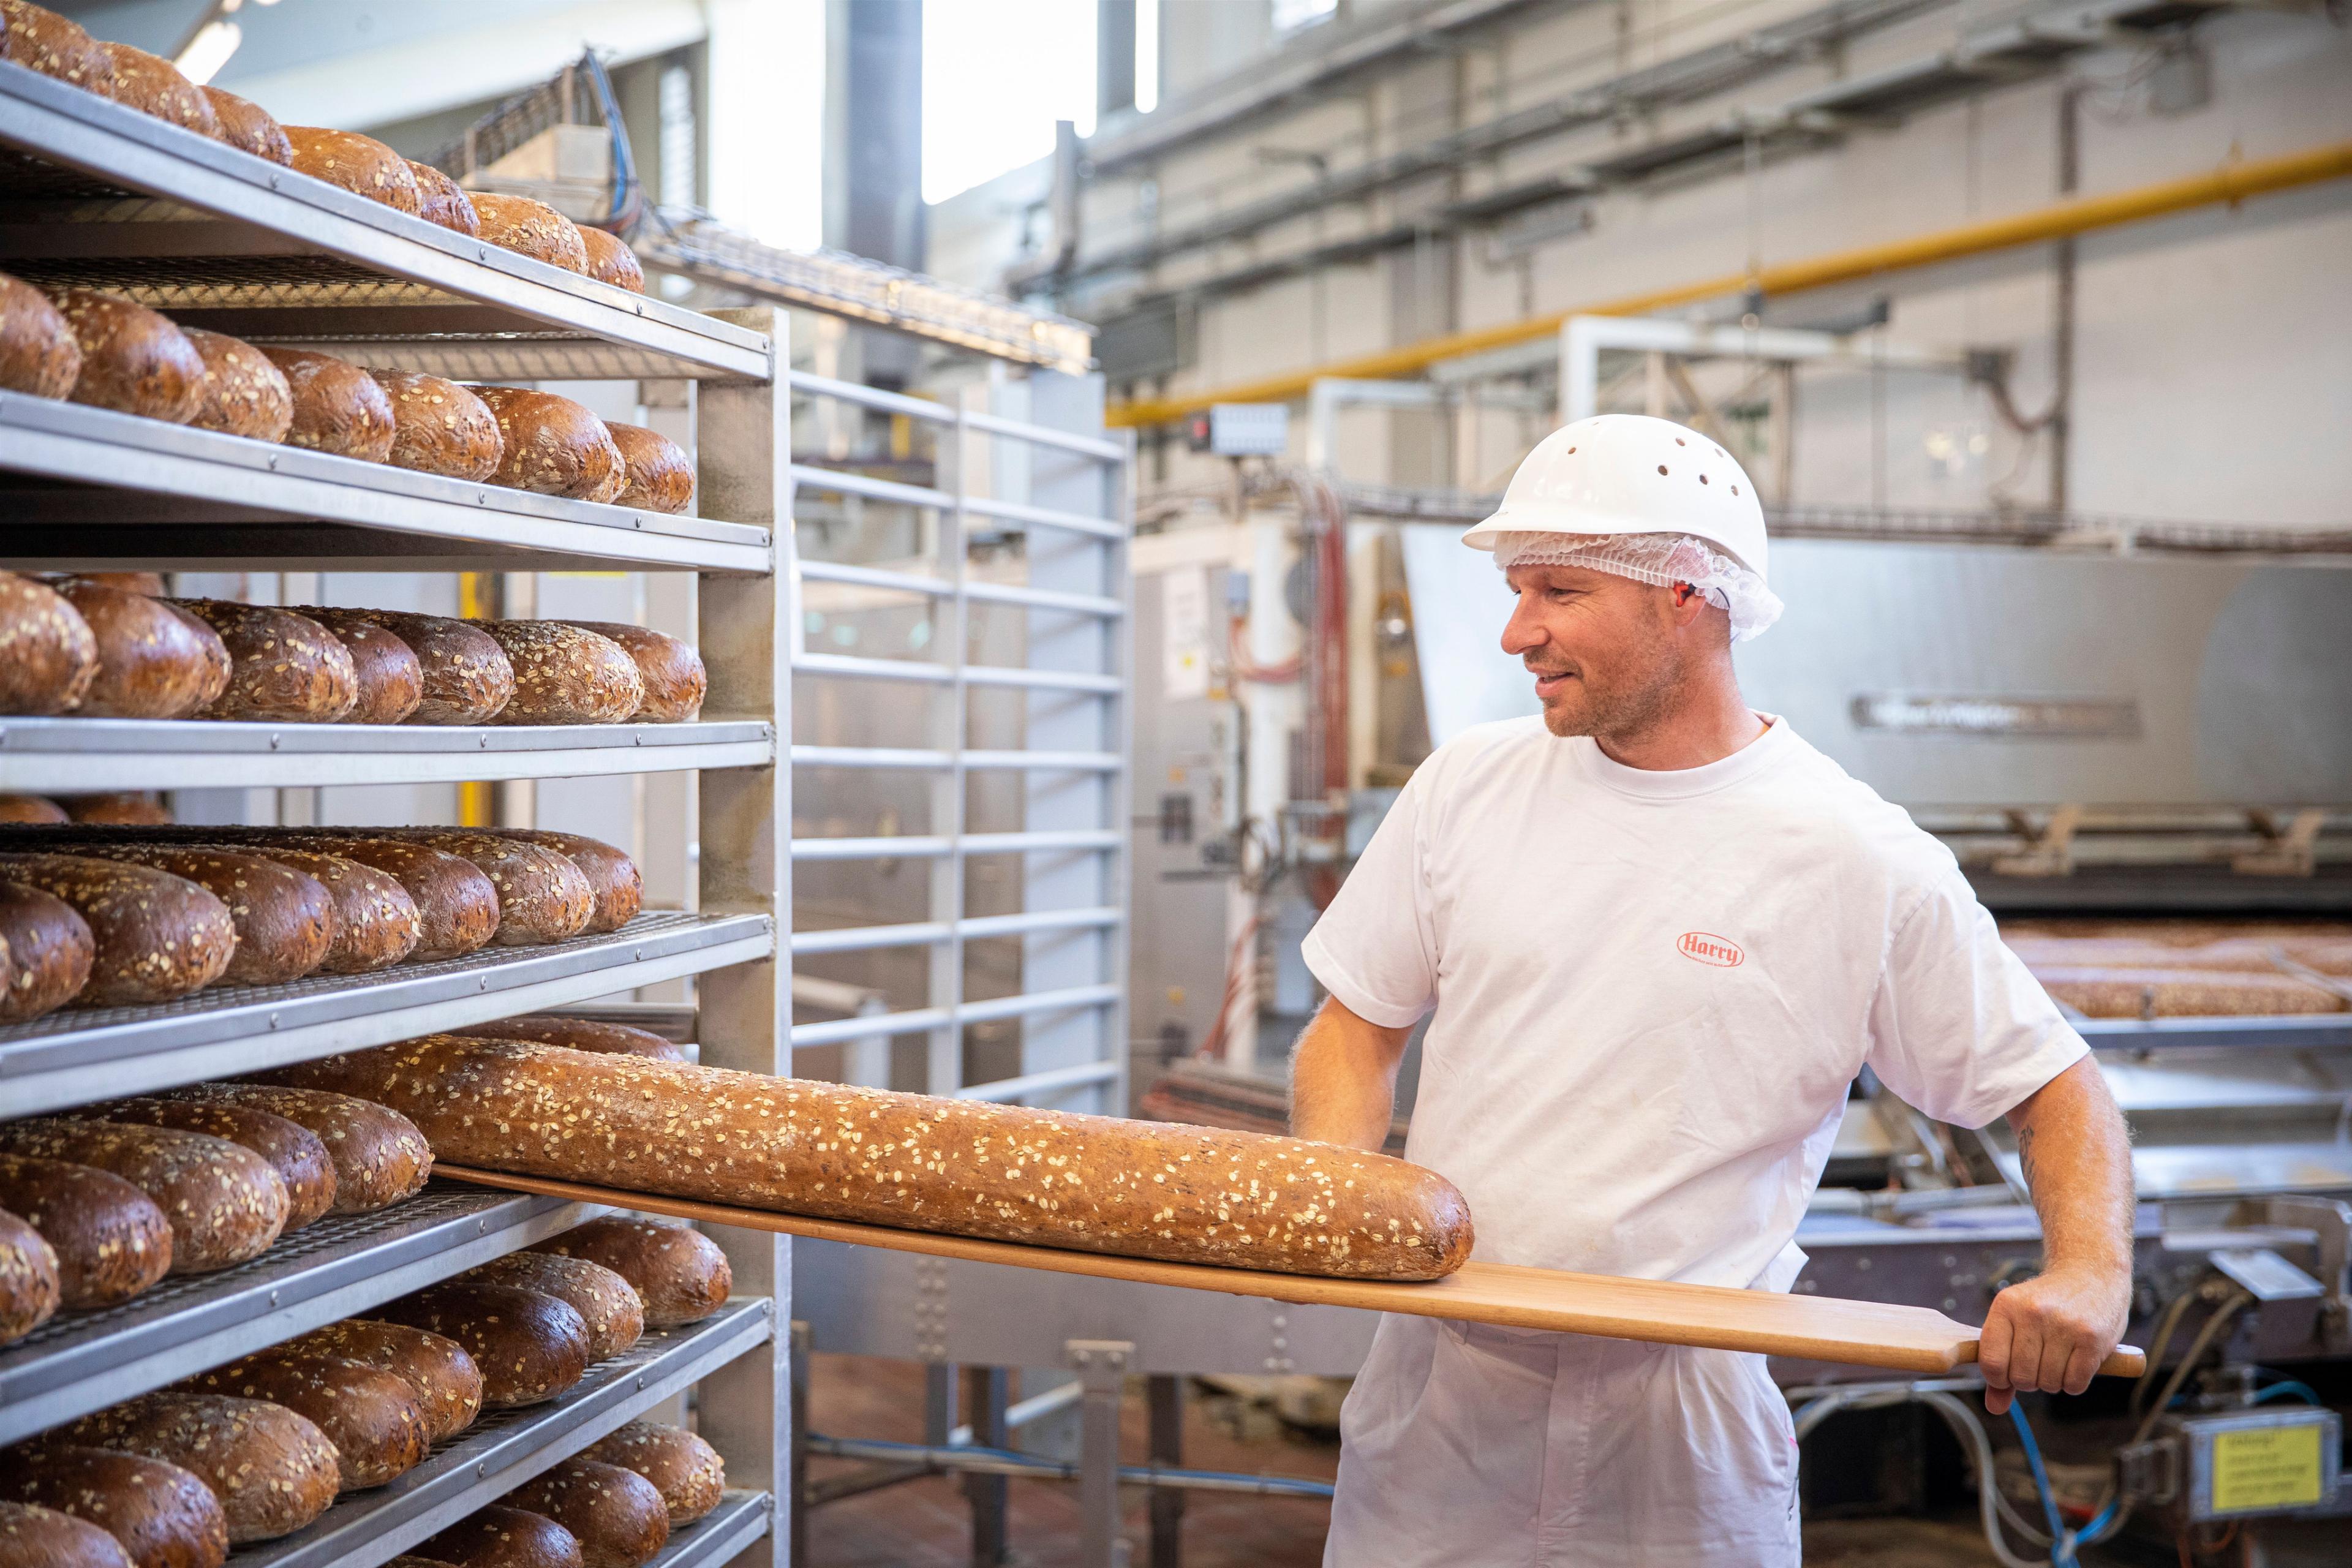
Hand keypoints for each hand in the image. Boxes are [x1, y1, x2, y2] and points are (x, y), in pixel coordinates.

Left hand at [1979, 1263, 2130, 1413]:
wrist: (2090, 1273)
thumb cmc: (2048, 1304)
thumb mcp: (2016, 1321)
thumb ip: (2001, 1364)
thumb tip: (1994, 1408)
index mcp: (2005, 1305)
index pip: (1990, 1363)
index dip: (1999, 1378)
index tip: (2009, 1372)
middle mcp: (2033, 1313)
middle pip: (2020, 1378)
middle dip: (2029, 1380)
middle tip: (2039, 1363)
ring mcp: (2064, 1325)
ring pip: (2048, 1384)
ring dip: (2053, 1381)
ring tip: (2059, 1359)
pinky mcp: (2093, 1339)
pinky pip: (2075, 1384)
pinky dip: (2074, 1383)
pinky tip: (2076, 1363)